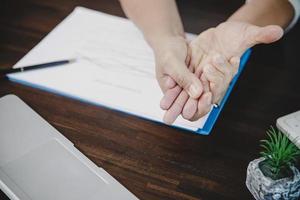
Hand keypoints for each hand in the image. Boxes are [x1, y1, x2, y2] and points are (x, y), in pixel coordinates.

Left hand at [161, 21, 283, 123]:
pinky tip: (164, 100)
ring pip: (187, 97)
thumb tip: (277, 32)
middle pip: (200, 99)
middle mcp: (211, 82)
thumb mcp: (245, 33)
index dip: (211, 93)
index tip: (204, 91)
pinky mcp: (188, 75)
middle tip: (183, 112)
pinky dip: (172, 93)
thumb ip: (258, 36)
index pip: (218, 90)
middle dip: (192, 106)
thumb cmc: (235, 35)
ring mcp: (198, 80)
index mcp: (225, 78)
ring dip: (178, 104)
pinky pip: (179, 87)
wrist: (221, 33)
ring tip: (168, 112)